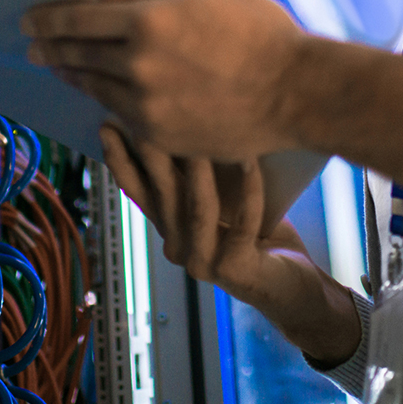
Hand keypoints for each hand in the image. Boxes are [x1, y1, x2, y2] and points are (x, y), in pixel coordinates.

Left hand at [22, 0, 306, 159]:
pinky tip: (99, 93)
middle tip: (31, 44)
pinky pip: (120, 115)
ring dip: (72, 74)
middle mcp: (139, 65)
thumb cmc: (259, 31)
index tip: (28, 18)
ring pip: (93, 88)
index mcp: (148, 20)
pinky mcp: (161, 136)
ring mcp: (148, 106)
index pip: (77, 17)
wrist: (297, 92)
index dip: (47, 16)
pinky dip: (104, 100)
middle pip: (77, 54)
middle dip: (49, 46)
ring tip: (60, 67)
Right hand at [101, 124, 360, 365]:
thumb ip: (203, 176)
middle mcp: (178, 249)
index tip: (108, 124)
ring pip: (198, 208)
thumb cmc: (261, 236)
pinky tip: (252, 161)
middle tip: (150, 115)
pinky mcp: (235, 270)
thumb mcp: (225, 200)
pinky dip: (250, 190)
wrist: (294, 288)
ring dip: (201, 167)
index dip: (121, 160)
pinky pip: (243, 224)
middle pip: (163, 195)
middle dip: (155, 152)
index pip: (138, 192)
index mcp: (171, 230)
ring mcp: (203, 263)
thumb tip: (191, 122)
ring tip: (204, 130)